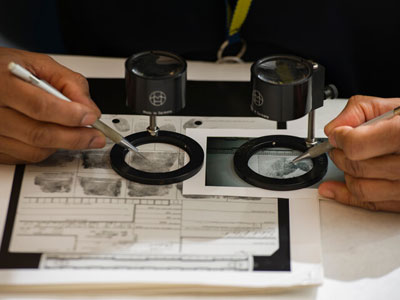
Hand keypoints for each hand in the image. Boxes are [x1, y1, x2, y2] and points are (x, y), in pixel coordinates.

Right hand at [0, 47, 105, 163]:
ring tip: (75, 133)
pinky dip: (46, 150)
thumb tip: (90, 109)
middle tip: (96, 137)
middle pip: (39, 134)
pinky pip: (26, 157)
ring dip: (62, 144)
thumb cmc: (4, 69)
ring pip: (35, 150)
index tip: (91, 118)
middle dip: (75, 137)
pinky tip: (53, 136)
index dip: (70, 115)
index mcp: (0, 83)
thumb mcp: (37, 63)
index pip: (40, 106)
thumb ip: (68, 83)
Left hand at [318, 95, 399, 212]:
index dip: (340, 139)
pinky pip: (371, 204)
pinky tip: (336, 188)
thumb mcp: (394, 106)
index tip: (337, 135)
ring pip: (361, 188)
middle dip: (340, 155)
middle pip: (357, 167)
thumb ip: (360, 111)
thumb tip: (333, 128)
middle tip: (339, 146)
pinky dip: (347, 196)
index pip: (356, 145)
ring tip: (348, 161)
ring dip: (346, 174)